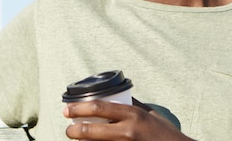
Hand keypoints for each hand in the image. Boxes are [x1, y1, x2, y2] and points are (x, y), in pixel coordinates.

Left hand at [63, 98, 193, 140]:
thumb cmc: (164, 133)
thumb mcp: (150, 114)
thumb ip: (133, 105)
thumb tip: (115, 94)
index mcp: (133, 114)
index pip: (99, 107)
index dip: (79, 108)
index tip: (67, 110)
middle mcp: (128, 131)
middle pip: (91, 130)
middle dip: (74, 130)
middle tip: (67, 129)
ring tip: (77, 139)